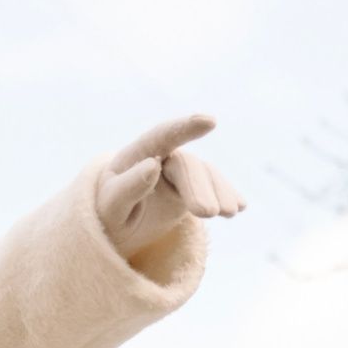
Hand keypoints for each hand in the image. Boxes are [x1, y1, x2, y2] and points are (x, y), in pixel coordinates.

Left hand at [97, 114, 245, 261]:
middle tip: (208, 214)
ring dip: (219, 193)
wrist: (116, 226)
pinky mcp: (192, 189)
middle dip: (199, 188)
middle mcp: (161, 157)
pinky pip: (213, 188)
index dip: (185, 127)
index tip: (209, 121)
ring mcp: (179, 173)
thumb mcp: (110, 205)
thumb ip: (128, 187)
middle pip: (186, 166)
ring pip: (205, 176)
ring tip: (230, 213)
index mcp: (136, 154)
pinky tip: (239, 207)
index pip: (162, 136)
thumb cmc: (108, 212)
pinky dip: (226, 196)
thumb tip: (152, 166)